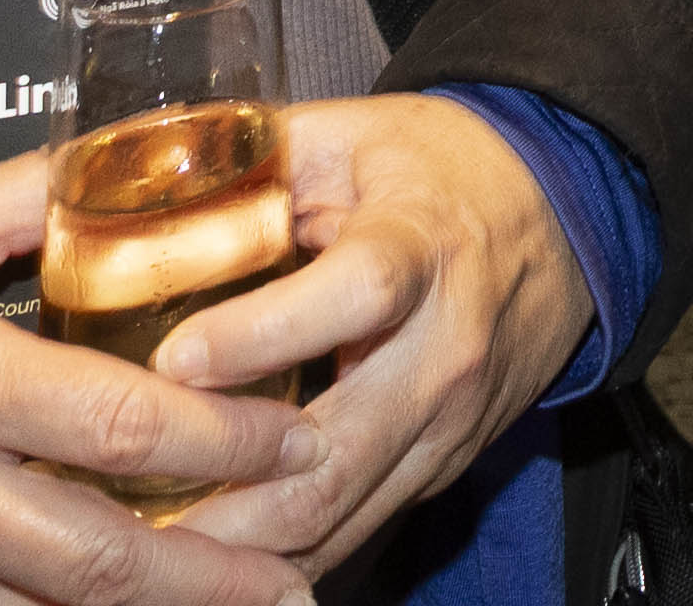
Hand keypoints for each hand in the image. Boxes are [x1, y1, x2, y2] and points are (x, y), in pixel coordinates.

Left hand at [140, 98, 591, 574]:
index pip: (355, 294)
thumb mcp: (350, 135)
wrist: (563, 216)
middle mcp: (443, 349)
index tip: (173, 361)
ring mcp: (448, 423)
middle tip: (130, 514)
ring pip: (342, 514)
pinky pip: (359, 528)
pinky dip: (284, 551)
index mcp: (420, 247)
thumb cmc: (442, 170)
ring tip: (153, 553)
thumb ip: (249, 155)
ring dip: (245, 546)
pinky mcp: (443, 465)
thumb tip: (132, 171)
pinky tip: (213, 557)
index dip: (262, 333)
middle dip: (230, 500)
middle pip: (339, 452)